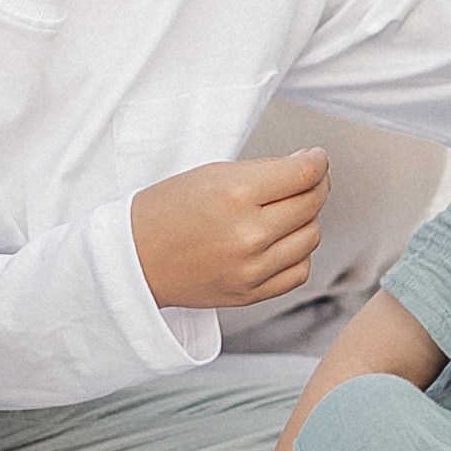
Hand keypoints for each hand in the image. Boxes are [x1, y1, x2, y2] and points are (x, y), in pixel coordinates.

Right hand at [130, 148, 330, 309]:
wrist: (133, 260)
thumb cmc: (165, 212)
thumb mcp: (210, 174)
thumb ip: (263, 170)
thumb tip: (306, 166)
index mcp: (234, 195)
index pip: (303, 174)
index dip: (317, 161)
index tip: (315, 157)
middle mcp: (247, 234)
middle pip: (312, 203)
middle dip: (317, 184)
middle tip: (307, 178)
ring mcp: (251, 268)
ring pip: (311, 236)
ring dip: (308, 218)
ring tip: (288, 209)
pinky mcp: (250, 293)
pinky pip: (299, 271)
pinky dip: (298, 253)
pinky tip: (282, 241)